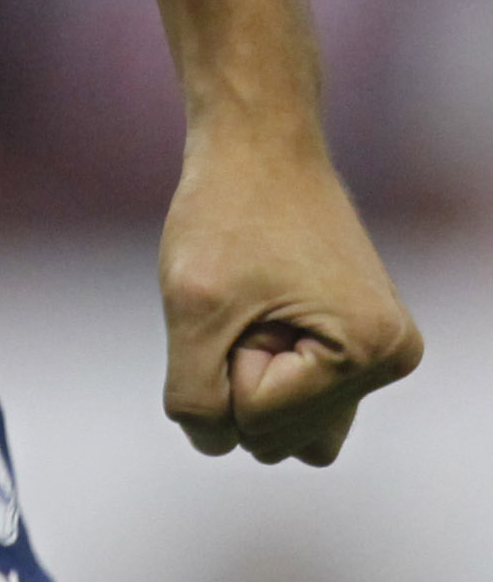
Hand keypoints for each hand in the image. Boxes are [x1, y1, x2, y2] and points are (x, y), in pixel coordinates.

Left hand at [158, 119, 421, 464]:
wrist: (257, 138)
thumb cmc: (225, 210)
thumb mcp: (191, 308)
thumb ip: (195, 399)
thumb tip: (215, 442)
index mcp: (369, 351)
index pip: (260, 425)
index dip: (224, 360)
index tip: (239, 293)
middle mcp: (390, 357)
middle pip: (286, 442)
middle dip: (241, 376)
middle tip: (244, 299)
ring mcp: (379, 349)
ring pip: (296, 429)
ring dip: (254, 377)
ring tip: (254, 304)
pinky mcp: (357, 338)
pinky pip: (302, 395)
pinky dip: (267, 362)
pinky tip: (262, 304)